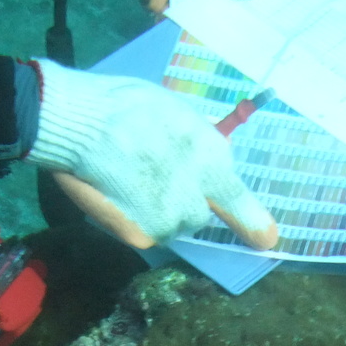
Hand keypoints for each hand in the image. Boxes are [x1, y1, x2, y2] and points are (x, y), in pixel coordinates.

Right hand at [26, 59, 277, 250]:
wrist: (80, 122)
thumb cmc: (125, 106)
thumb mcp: (177, 114)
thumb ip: (197, 144)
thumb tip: (205, 162)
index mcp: (211, 158)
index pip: (238, 201)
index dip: (252, 223)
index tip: (266, 240)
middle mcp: (196, 194)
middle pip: (198, 214)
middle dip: (183, 202)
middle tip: (155, 178)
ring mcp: (168, 218)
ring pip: (171, 225)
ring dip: (158, 211)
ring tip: (129, 180)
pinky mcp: (141, 234)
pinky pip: (145, 232)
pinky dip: (133, 219)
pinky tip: (115, 193)